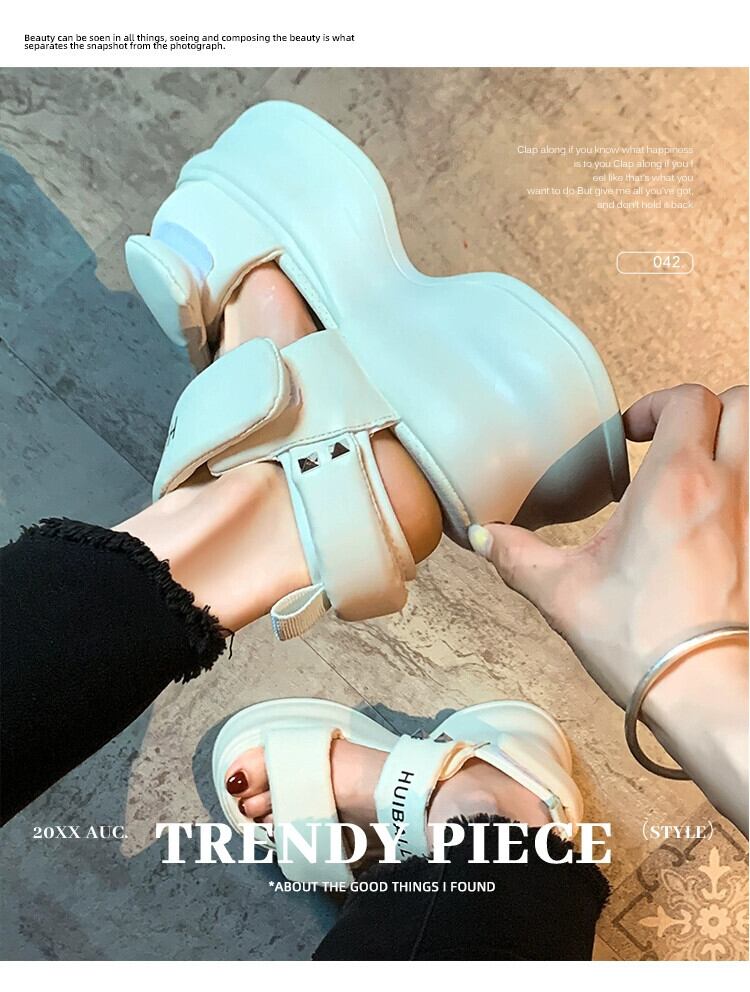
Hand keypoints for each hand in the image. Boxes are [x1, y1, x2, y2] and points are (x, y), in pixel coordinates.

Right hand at [471, 383, 746, 708]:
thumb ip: (517, 557)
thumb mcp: (564, 596)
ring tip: (702, 470)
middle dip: (711, 409)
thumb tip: (483, 536)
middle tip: (673, 438)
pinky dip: (743, 490)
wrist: (708, 696)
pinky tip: (715, 523)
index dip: (657, 404)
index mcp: (675, 483)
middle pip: (744, 404)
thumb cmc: (644, 644)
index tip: (631, 433)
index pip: (688, 400)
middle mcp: (729, 488)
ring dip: (735, 440)